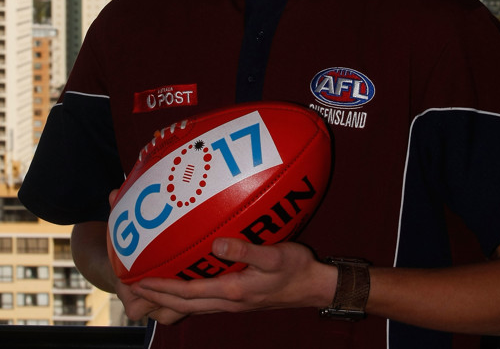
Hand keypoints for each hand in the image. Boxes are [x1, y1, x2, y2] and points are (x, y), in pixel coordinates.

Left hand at [128, 238, 336, 323]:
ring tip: (150, 290)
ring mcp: (232, 304)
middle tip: (134, 287)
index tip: (140, 279)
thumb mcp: (274, 255)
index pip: (188, 291)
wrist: (312, 287)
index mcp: (233, 290)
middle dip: (157, 296)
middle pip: (183, 304)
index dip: (162, 286)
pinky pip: (203, 303)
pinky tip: (183, 287)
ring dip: (168, 300)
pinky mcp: (238, 300)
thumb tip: (215, 244)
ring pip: (191, 307)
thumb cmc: (295, 269)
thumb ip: (245, 250)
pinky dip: (185, 298)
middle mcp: (227, 301)